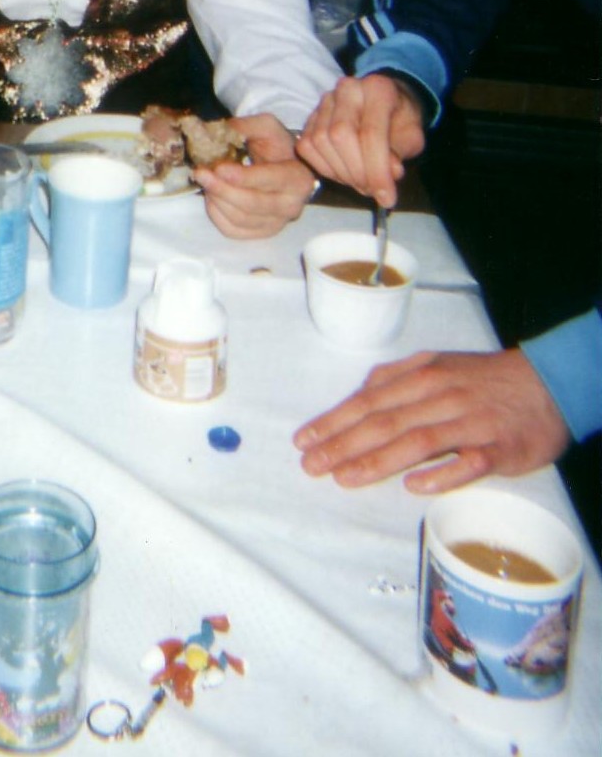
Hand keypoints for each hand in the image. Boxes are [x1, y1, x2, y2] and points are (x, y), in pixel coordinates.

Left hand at [193, 113, 318, 238]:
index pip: (270, 180)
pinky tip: (212, 196)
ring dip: (216, 199)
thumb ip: (246, 126)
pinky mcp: (260, 233)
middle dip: (222, 189)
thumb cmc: (275, 146)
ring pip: (240, 219)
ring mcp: (276, 223)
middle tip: (201, 173)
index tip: (220, 168)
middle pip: (252, 204)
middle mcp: (291, 206)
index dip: (243, 176)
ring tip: (205, 180)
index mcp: (298, 179)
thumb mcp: (266, 127)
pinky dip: (216, 214)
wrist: (281, 166)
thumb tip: (221, 133)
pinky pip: (233, 230)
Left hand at [293, 348, 570, 493]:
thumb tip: (360, 394)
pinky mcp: (498, 449)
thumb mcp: (436, 364)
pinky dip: (441, 474)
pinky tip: (415, 487)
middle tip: (312, 465)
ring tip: (345, 477)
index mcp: (422, 376)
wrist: (547, 383)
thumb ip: (396, 379)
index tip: (304, 441)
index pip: (369, 400)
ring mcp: (470, 422)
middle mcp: (441, 396)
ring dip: (378, 460)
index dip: (334, 421)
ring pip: (418, 441)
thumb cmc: (482, 379)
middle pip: (385, 421)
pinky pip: (468, 463)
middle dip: (343, 444)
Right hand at [296, 74, 425, 208]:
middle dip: (357, 172)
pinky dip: (324, 168)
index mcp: (378, 89)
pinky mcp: (310, 116)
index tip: (386, 198)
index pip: (371, 133)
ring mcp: (325, 101)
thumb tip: (390, 172)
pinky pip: (307, 146)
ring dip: (340, 173)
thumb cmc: (400, 121)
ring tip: (360, 182)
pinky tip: (343, 173)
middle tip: (371, 191)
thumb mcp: (412, 137)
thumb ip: (401, 153)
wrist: (385, 104)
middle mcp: (347, 89)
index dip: (377, 170)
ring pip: (321, 142)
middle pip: (340, 136)